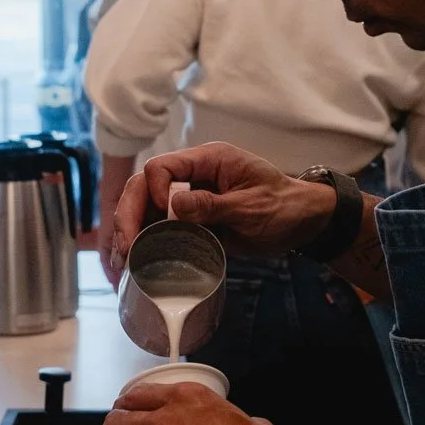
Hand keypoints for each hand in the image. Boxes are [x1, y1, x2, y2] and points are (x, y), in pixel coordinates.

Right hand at [106, 140, 333, 276]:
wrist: (303, 223)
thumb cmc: (284, 207)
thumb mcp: (252, 207)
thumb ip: (213, 205)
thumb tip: (173, 205)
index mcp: (207, 161)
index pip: (162, 167)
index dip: (153, 190)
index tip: (163, 218)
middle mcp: (192, 177)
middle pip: (144, 188)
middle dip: (129, 215)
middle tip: (126, 248)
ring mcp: (189, 199)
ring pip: (146, 209)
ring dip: (130, 232)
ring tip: (121, 262)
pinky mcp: (191, 221)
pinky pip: (160, 228)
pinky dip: (144, 243)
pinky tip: (133, 263)